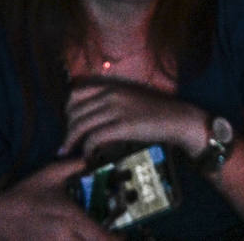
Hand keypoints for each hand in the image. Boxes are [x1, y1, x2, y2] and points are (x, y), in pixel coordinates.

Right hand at [0, 159, 117, 240]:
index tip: (123, 236)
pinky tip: (76, 238)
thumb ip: (71, 166)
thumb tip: (89, 158)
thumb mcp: (47, 175)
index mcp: (71, 218)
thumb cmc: (23, 196)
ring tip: (93, 236)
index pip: (103, 238)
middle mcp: (66, 237)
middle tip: (111, 236)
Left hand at [61, 81, 206, 161]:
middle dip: (67, 129)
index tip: (68, 123)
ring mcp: (115, 109)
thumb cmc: (154, 110)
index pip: (76, 94)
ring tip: (68, 153)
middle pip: (74, 111)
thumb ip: (110, 102)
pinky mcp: (122, 126)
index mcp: (110, 86)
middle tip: (67, 143)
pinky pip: (94, 138)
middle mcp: (109, 95)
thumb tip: (92, 116)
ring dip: (71, 141)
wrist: (176, 118)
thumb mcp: (128, 98)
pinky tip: (87, 156)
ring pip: (81, 125)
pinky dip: (86, 149)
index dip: (67, 110)